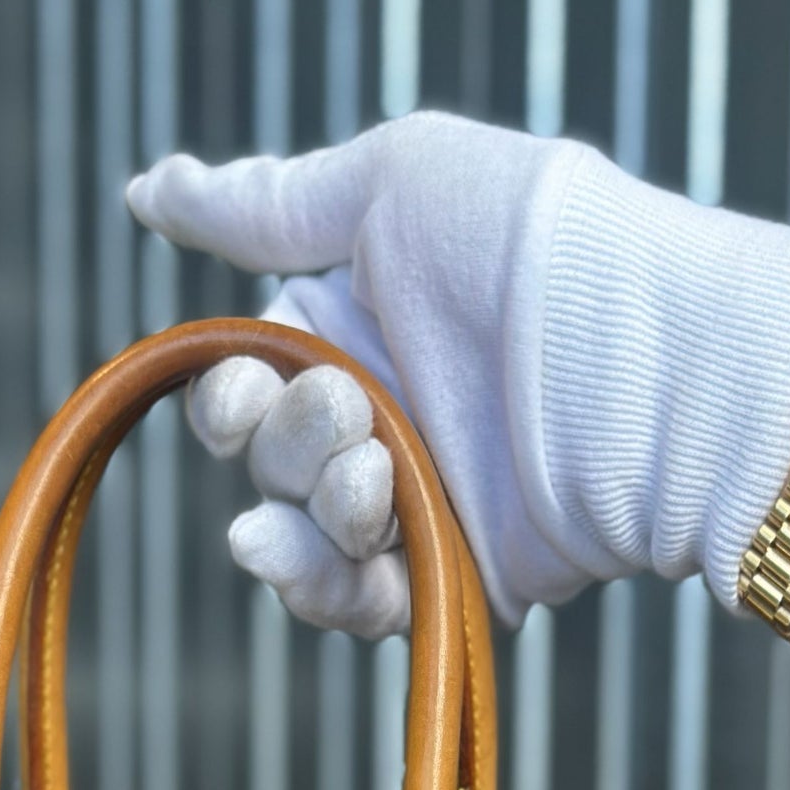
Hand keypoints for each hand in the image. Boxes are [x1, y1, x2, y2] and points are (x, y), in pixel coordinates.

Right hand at [129, 113, 789, 634]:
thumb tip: (146, 192)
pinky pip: (355, 605)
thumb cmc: (530, 247)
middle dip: (288, 442)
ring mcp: (418, 502)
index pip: (246, 383)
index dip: (232, 395)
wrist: (643, 364)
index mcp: (357, 326)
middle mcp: (381, 416)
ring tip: (372, 480)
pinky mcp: (454, 576)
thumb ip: (262, 204)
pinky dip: (333, 584)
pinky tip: (347, 547)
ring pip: (299, 543)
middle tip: (352, 411)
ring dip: (314, 513)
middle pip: (266, 464)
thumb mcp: (391, 184)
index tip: (255, 379)